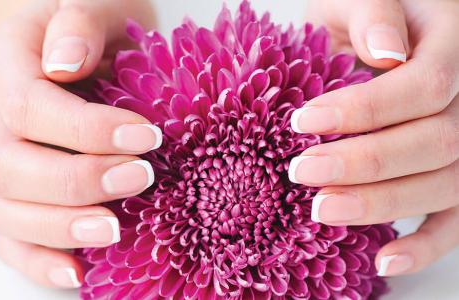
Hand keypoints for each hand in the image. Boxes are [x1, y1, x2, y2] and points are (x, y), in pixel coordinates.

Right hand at [0, 0, 156, 287]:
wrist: (75, 45)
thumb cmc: (93, 29)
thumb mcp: (97, 6)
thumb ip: (80, 24)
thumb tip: (65, 65)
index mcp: (3, 63)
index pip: (29, 107)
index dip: (86, 130)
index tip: (147, 136)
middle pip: (9, 167)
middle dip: (78, 182)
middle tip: (141, 178)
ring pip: (0, 209)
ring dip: (58, 227)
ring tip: (115, 229)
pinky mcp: (10, 193)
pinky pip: (8, 237)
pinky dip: (39, 260)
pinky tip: (77, 270)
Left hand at [291, 0, 458, 276]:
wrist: (380, 33)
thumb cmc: (360, 17)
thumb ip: (372, 11)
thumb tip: (388, 51)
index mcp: (450, 43)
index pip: (422, 86)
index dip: (363, 111)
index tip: (302, 122)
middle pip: (435, 143)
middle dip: (362, 164)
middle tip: (301, 172)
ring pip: (444, 185)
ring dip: (380, 205)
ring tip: (320, 209)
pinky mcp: (454, 175)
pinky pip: (456, 218)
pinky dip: (424, 245)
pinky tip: (384, 259)